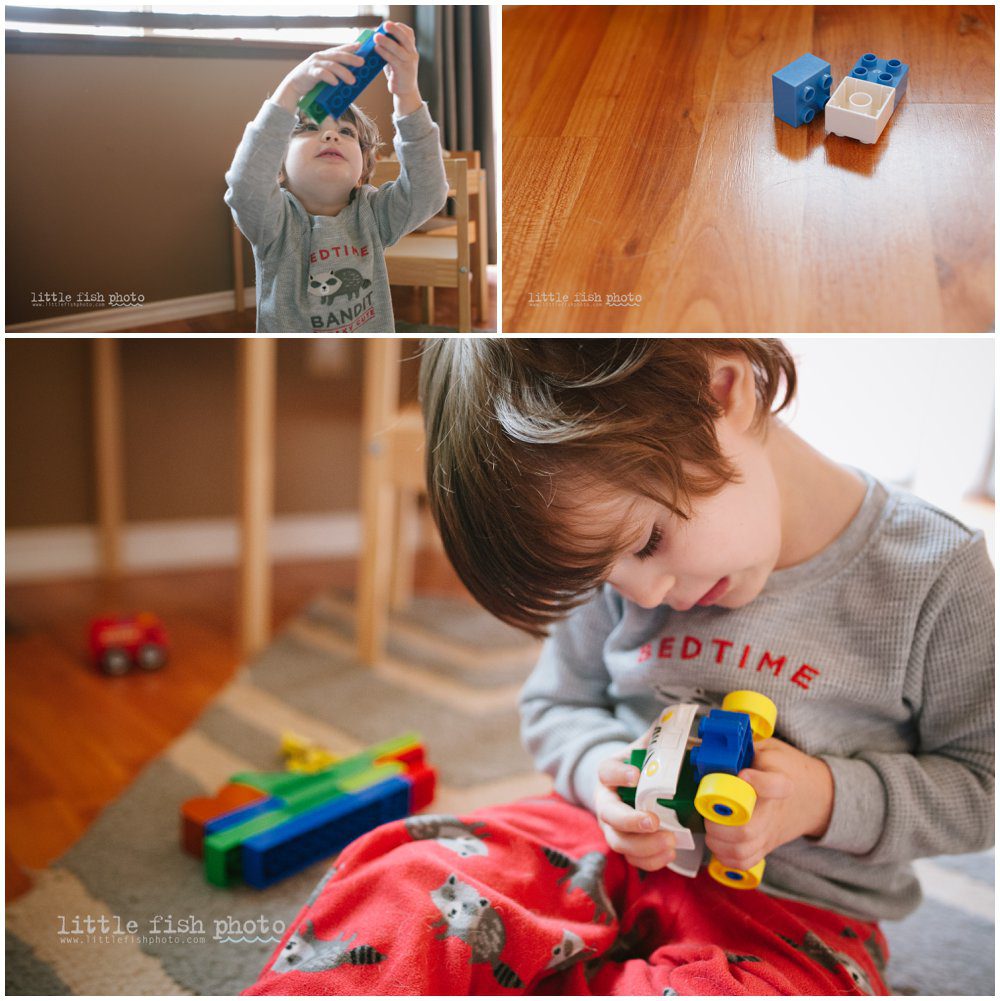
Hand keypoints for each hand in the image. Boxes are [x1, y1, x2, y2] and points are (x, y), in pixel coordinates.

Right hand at [272, 43, 365, 112]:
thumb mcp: (326, 75)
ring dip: (343, 72)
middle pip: (338, 55)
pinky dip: (329, 77)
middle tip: (361, 63)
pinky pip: (321, 74)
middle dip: (351, 58)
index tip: (360, 45)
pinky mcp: (310, 73)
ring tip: (352, 81)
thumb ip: (336, 74)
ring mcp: (315, 64)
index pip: (339, 49)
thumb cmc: (312, 81)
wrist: (294, 86)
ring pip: (332, 65)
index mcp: (325, 56)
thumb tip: (353, 79)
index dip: (349, 47)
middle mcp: (320, 57)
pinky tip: (336, 82)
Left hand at [374, 21, 421, 113]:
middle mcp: (412, 55)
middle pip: (405, 39)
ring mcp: (409, 63)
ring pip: (398, 49)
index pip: (409, 33)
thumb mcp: (397, 58)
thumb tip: (376, 36)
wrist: (406, 92)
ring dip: (386, 42)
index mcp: (412, 49)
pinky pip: (393, 60)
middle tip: (385, 25)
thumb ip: (391, 48)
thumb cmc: (398, 73)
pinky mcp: (403, 72)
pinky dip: (384, 53)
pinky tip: (377, 49)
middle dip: (395, 30)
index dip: (399, 27)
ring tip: (376, 37)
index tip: (389, 24)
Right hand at [594, 730, 676, 871]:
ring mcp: (613, 827)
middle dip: (630, 821)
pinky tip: (670, 854)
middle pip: (609, 816)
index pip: (606, 771)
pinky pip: (632, 860)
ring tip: (670, 842)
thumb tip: (682, 724)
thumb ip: (662, 737)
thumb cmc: (645, 766)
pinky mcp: (626, 845)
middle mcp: (606, 802)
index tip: (636, 775)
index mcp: (610, 774)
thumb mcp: (649, 748)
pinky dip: (650, 861)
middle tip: (654, 821)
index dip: (619, 774)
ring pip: (619, 842)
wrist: (633, 788)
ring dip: (644, 847)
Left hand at [705, 737, 833, 873]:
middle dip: (719, 821)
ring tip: (711, 824)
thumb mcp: (770, 748)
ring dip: (717, 839)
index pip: (775, 786)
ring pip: (741, 849)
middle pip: (747, 830)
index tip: (743, 775)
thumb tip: (716, 752)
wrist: (813, 795)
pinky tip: (718, 840)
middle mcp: (774, 812)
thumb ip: (747, 748)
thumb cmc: (786, 769)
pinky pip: (743, 861)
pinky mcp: (765, 846)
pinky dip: (725, 855)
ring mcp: (769, 833)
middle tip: (710, 808)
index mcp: (780, 782)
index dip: (758, 782)